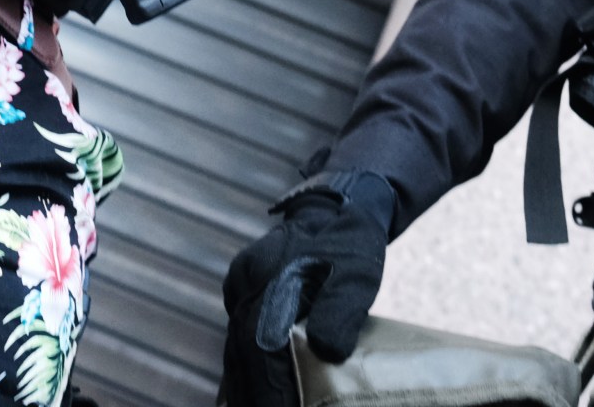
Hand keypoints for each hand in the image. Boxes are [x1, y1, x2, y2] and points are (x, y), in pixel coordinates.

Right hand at [220, 179, 389, 406]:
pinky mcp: (244, 290)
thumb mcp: (357, 274)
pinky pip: (239, 335)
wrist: (337, 206)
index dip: (268, 387)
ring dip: (245, 384)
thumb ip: (341, 310)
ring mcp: (241, 285)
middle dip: (253, 392)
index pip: (260, 346)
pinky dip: (244, 366)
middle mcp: (246, 283)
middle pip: (242, 351)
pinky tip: (251, 389)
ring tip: (256, 406)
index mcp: (268, 278)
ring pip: (235, 345)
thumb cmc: (349, 242)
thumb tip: (327, 350)